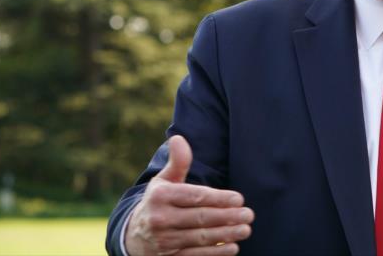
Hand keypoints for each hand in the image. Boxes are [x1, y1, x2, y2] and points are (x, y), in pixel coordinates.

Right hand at [125, 135, 253, 254]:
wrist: (133, 236)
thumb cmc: (158, 202)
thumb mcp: (163, 181)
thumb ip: (177, 162)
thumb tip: (179, 138)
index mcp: (160, 196)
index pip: (194, 196)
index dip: (218, 198)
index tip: (239, 198)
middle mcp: (159, 219)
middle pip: (200, 218)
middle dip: (227, 216)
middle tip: (249, 214)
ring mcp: (163, 241)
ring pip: (200, 238)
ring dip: (226, 234)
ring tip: (245, 229)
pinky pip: (196, 255)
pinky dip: (216, 253)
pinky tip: (233, 247)